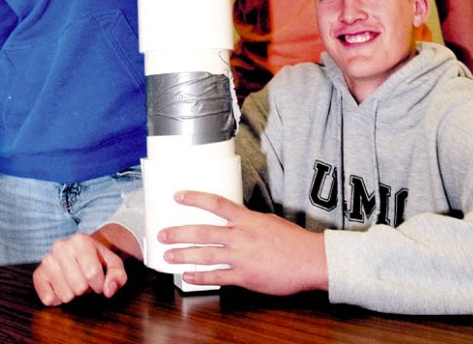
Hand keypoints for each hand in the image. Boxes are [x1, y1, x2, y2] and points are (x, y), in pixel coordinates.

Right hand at [33, 231, 128, 306]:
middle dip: (86, 289)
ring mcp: (47, 260)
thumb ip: (118, 276)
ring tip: (74, 281)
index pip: (92, 274)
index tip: (99, 279)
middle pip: (79, 287)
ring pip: (65, 295)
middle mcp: (60, 246)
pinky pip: (48, 299)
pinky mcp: (38, 274)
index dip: (99, 283)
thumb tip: (108, 290)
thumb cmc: (98, 260)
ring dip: (73, 294)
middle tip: (85, 279)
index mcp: (80, 240)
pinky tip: (62, 287)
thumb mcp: (114, 264)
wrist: (80, 251)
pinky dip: (58, 299)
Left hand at [158, 191, 327, 294]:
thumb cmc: (291, 240)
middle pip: (203, 231)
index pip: (215, 203)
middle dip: (179, 233)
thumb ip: (247, 221)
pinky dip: (201, 277)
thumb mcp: (267, 221)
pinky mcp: (245, 277)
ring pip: (206, 255)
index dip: (194, 198)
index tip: (178, 196)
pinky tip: (188, 277)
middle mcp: (240, 236)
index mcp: (246, 219)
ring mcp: (241, 257)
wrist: (309, 260)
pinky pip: (218, 277)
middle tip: (162, 234)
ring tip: (168, 256)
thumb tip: (233, 219)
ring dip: (184, 255)